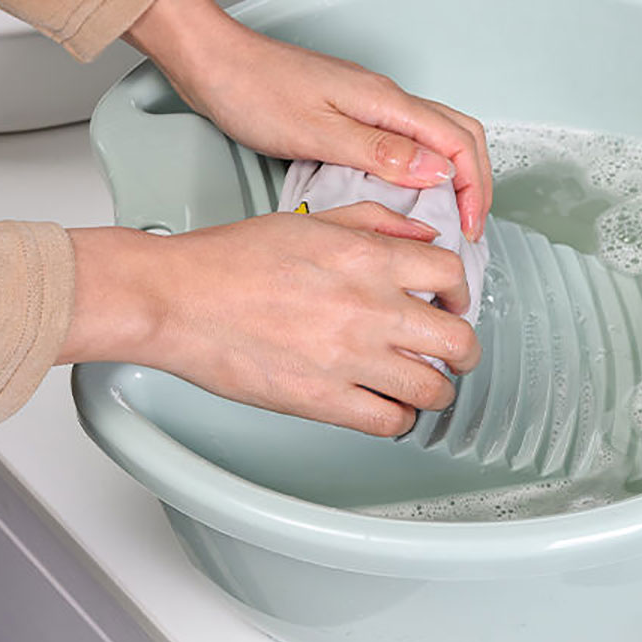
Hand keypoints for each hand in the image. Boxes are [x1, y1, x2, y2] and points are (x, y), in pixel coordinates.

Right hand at [58, 204, 480, 434]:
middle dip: (464, 349)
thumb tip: (421, 232)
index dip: (461, 290)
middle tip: (455, 353)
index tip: (454, 301)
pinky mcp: (322, 401)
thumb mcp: (310, 219)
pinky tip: (386, 407)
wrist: (177, 299)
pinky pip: (389, 422)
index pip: (451, 273)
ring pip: (432, 388)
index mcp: (367, 259)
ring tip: (424, 385)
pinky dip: (398, 418)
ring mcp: (348, 359)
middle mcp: (368, 308)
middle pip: (457, 339)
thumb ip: (374, 221)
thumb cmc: (231, 259)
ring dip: (436, 388)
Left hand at [123, 0, 491, 239]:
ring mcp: (371, 103)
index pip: (457, 141)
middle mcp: (386, 99)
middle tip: (470, 224)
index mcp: (385, 102)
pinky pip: (407, 139)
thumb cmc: (252, 90)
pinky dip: (422, 168)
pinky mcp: (352, 111)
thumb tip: (437, 171)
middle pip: (459, 133)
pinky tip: (406, 192)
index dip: (474, 188)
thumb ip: (380, 153)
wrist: (213, 62)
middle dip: (475, 181)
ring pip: (436, 134)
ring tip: (447, 215)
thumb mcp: (317, 132)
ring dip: (452, 173)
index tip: (470, 226)